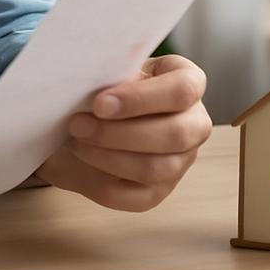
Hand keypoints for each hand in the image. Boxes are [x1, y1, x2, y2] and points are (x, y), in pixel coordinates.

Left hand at [35, 54, 211, 211]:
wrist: (79, 121)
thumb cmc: (99, 87)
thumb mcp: (106, 72)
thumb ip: (109, 77)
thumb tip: (94, 91)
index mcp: (188, 83)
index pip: (183, 89)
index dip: (141, 99)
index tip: (99, 103)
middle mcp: (193, 124)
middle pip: (174, 134)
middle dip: (119, 132)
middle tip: (77, 124)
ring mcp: (179, 161)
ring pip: (154, 167)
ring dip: (107, 155)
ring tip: (75, 139)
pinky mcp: (156, 192)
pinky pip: (134, 196)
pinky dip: (101, 178)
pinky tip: (81, 156)